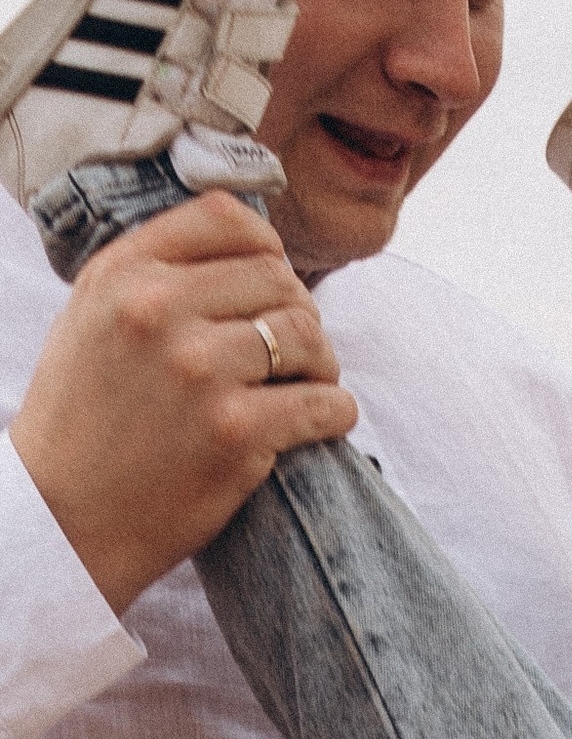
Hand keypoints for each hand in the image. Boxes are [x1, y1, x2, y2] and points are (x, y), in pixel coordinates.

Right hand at [8, 193, 353, 616]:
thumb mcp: (93, 319)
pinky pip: (323, 404)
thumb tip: (240, 249)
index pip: (224, 220)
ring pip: (306, 335)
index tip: (276, 282)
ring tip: (310, 384)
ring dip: (323, 361)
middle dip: (300, 312)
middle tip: (297, 351)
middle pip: (276, 278)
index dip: (267, 247)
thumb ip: (151, 276)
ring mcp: (200, 371)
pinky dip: (338, 411)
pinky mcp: (237, 433)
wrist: (66, 518)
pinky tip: (327, 420)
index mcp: (123, 273)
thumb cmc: (84, 422)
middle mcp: (159, 310)